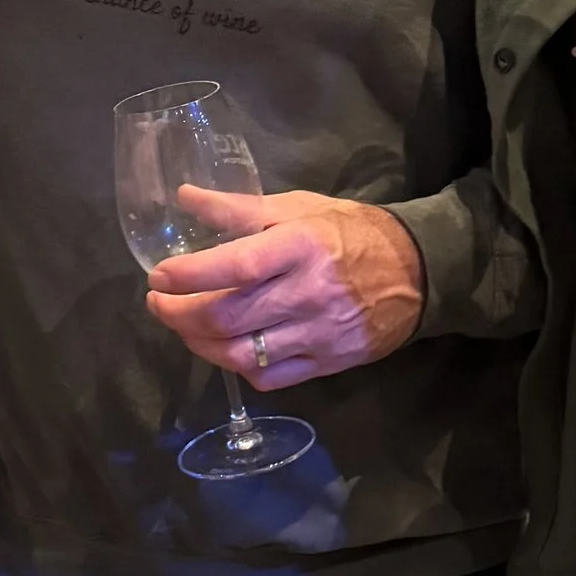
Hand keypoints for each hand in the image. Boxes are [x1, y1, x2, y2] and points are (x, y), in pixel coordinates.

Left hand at [143, 186, 425, 383]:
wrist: (417, 272)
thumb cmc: (350, 231)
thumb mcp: (298, 208)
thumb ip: (239, 209)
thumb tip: (184, 197)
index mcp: (300, 247)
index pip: (235, 267)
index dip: (189, 275)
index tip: (158, 275)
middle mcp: (307, 293)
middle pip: (228, 318)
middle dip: (179, 315)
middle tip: (159, 302)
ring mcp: (318, 334)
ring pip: (241, 355)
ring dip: (199, 344)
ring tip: (184, 326)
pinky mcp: (327, 363)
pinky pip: (269, 378)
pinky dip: (237, 366)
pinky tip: (225, 348)